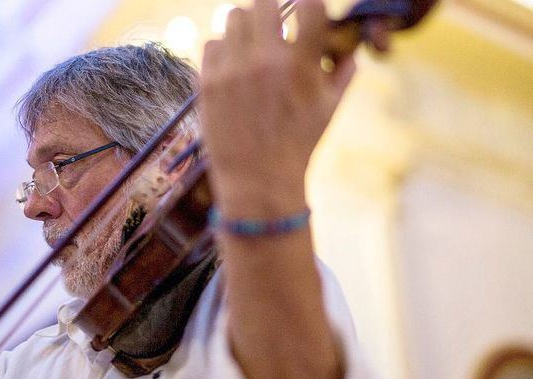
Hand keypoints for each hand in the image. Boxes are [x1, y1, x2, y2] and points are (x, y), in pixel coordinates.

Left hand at [200, 0, 355, 215]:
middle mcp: (265, 61)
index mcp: (301, 65)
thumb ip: (342, 73)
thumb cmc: (297, 144)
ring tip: (250, 47)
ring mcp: (233, 70)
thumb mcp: (329, 110)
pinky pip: (211, 43)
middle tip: (272, 26)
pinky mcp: (208, 82)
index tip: (304, 15)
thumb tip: (349, 49)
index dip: (308, 6)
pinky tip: (232, 67)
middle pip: (263, 1)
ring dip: (245, 27)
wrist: (257, 181)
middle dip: (271, 11)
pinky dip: (222, 50)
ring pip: (233, 16)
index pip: (308, 5)